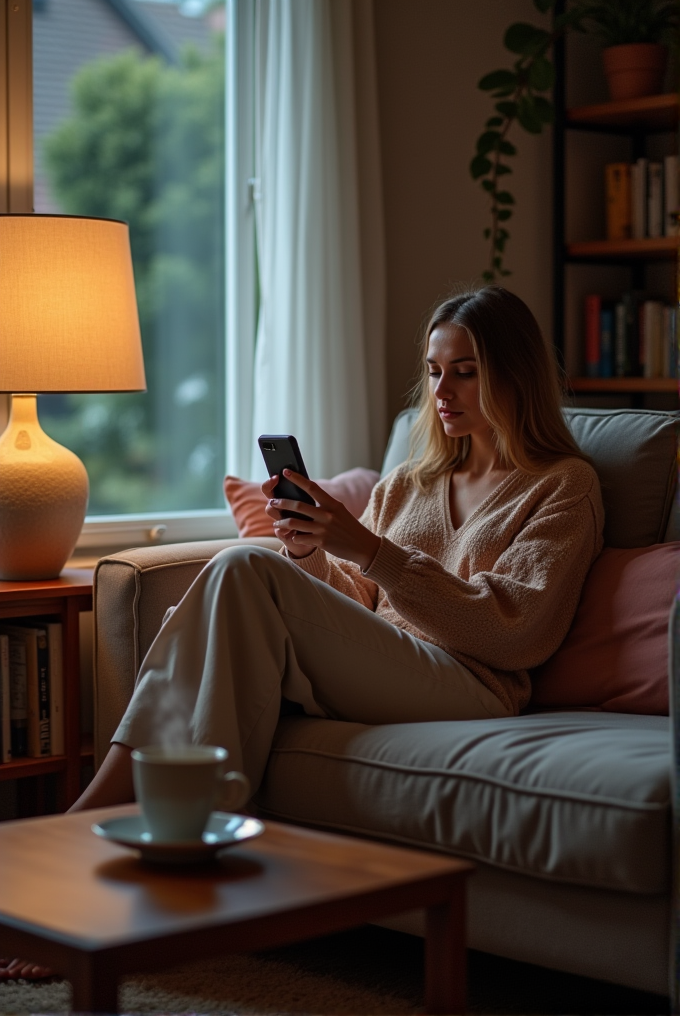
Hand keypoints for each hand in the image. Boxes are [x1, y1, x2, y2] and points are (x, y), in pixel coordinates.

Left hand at [262, 470, 379, 569]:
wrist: (363, 546)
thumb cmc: (348, 526)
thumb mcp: (339, 511)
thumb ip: (324, 504)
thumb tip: (307, 495)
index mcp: (332, 504)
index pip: (312, 487)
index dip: (297, 479)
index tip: (286, 471)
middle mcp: (327, 515)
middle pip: (298, 506)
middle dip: (282, 503)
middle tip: (273, 502)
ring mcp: (324, 529)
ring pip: (294, 523)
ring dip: (282, 522)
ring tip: (276, 522)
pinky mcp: (321, 542)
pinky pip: (300, 538)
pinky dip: (293, 536)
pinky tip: (290, 535)